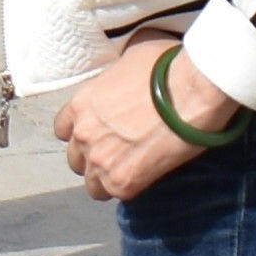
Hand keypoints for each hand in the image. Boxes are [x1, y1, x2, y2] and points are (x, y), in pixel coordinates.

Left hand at [53, 32, 238, 203]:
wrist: (192, 90)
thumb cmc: (167, 68)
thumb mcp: (130, 60)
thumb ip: (116, 79)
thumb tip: (127, 77)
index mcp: (81, 103)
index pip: (63, 130)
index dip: (82, 134)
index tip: (100, 135)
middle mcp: (83, 133)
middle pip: (76, 159)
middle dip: (94, 158)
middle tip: (120, 154)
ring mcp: (100, 159)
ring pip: (93, 184)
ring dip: (109, 179)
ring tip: (134, 171)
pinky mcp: (123, 180)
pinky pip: (117, 195)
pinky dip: (131, 189)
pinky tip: (147, 178)